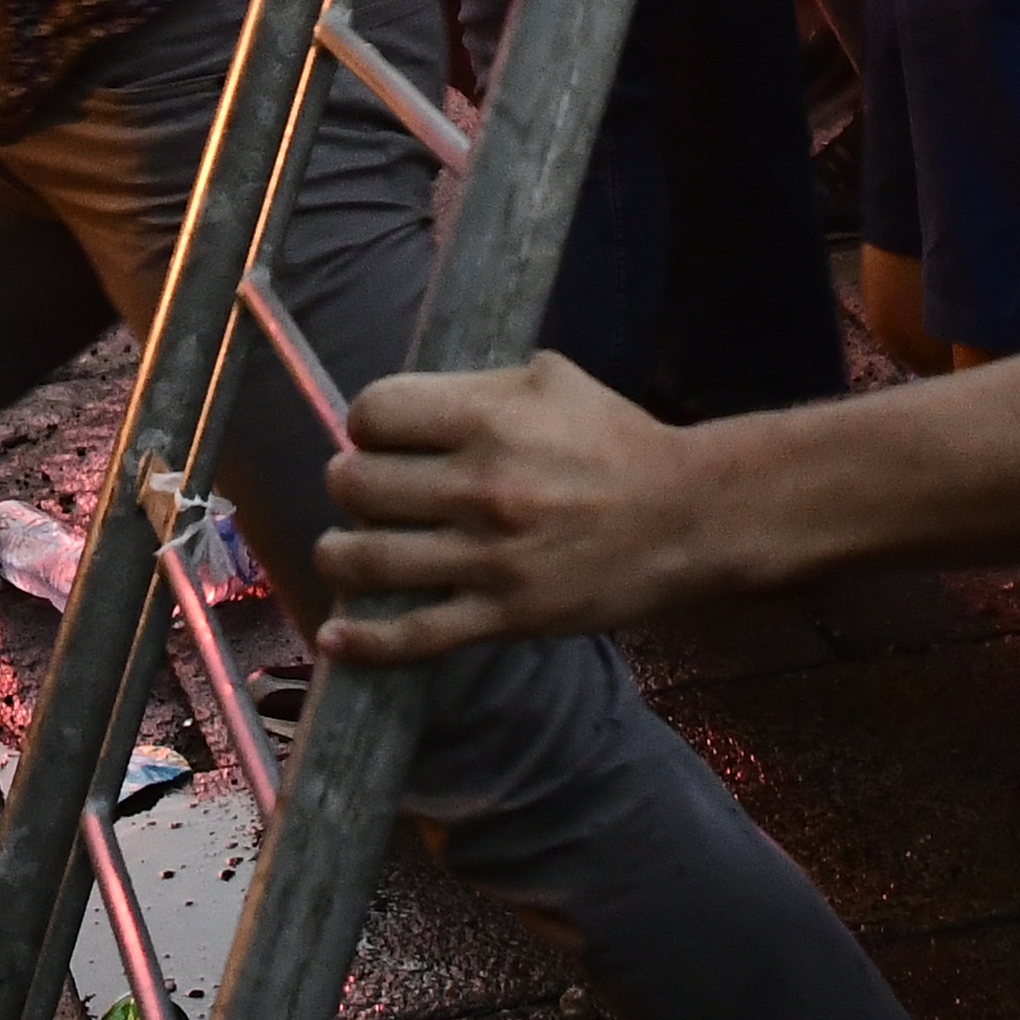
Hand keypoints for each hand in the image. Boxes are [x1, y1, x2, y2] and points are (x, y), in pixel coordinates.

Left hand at [310, 349, 700, 657]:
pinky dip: (364, 640)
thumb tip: (407, 407)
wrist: (684, 516)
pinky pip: (414, 634)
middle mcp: (479, 487)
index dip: (364, 422)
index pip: (375, 413)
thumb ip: (475, 388)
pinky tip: (334, 637)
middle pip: (357, 485)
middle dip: (347, 484)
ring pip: (368, 561)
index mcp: (488, 418)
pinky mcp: (504, 614)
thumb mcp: (550, 379)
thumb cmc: (615, 439)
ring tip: (342, 550)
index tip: (374, 435)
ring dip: (338, 554)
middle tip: (361, 489)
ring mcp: (488, 557)